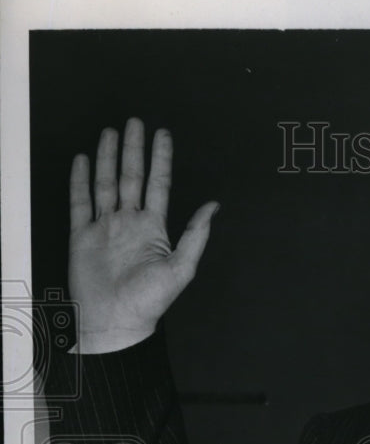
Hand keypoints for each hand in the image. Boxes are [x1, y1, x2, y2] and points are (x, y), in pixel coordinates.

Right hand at [68, 117, 218, 352]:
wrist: (114, 321)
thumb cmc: (148, 302)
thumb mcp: (181, 268)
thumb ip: (196, 235)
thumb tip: (214, 207)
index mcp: (153, 229)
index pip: (159, 185)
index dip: (161, 159)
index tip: (163, 135)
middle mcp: (129, 223)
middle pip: (132, 177)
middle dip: (134, 149)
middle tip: (135, 122)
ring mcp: (105, 228)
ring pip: (106, 183)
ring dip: (108, 157)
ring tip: (110, 133)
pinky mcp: (82, 236)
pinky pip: (80, 202)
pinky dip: (80, 180)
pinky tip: (82, 160)